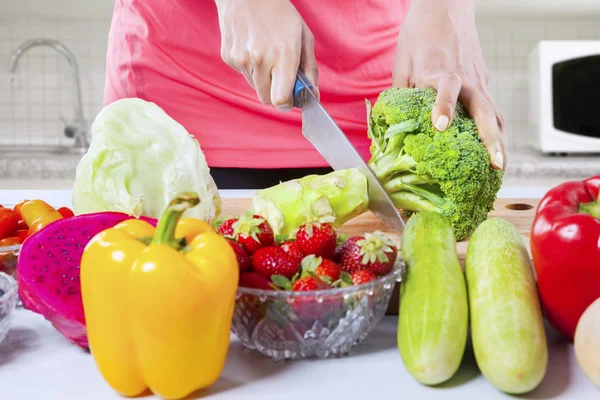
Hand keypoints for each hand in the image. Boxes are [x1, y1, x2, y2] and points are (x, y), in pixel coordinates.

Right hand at [215, 0, 318, 110]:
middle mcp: (259, 59)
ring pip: (255, 88)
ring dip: (263, 79)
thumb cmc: (279, 13)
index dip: (287, 103)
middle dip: (276, 93)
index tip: (291, 98)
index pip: (280, 99)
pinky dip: (250, 69)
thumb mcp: (303, 37)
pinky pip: (243, 75)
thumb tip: (313, 95)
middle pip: (267, 99)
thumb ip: (310, 69)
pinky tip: (253, 48)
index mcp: (282, 54)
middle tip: (281, 76)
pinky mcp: (228, 57)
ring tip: (266, 55)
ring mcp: (240, 59)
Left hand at [391, 0, 505, 169]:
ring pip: (494, 113)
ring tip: (501, 168)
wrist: (445, 7)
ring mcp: (478, 80)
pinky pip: (494, 110)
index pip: (446, 86)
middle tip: (494, 164)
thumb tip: (393, 129)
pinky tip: (497, 150)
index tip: (440, 125)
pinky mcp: (484, 81)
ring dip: (500, 141)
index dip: (444, 105)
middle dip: (490, 138)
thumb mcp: (402, 63)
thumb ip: (401, 96)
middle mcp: (463, 77)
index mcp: (438, 69)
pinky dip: (497, 131)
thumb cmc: (419, 34)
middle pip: (483, 108)